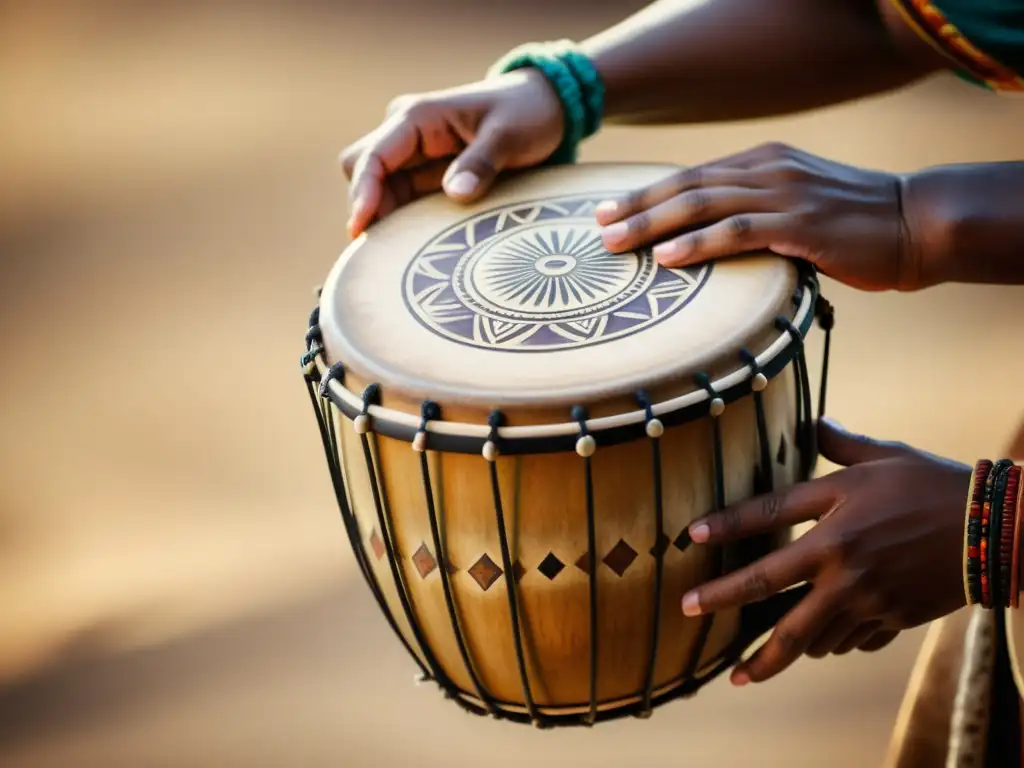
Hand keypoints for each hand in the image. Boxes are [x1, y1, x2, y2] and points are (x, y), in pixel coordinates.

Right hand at [340, 70, 563, 238]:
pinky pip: (399, 200)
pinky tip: (408, 247)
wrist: (543, 107)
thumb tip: (455, 193)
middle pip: (362, 172)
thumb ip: (481, 162)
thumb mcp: (510, 134)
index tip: (361, 227)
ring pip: (376, 190)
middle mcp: (406, 135)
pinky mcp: (425, 176)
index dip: (363, 192)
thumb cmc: (526, 112)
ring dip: (382, 218)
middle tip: (380, 248)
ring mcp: (413, 157)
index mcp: (418, 117)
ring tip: (393, 255)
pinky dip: (399, 221)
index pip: (373, 156)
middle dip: (366, 206)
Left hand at [595, 143, 922, 291]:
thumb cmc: (852, 225)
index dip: (647, 195)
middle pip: (687, 186)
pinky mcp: (801, 225)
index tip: (609, 212)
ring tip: (618, 244)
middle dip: (638, 208)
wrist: (914, 224)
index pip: (692, 176)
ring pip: (703, 204)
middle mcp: (768, 170)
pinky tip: (668, 258)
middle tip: (599, 228)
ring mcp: (785, 194)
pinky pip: (738, 232)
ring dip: (654, 225)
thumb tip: (708, 240)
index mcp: (764, 162)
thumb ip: (755, 213)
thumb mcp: (796, 207)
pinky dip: (699, 243)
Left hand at [680, 417, 970, 685]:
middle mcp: (841, 558)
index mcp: (837, 512)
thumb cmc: (935, 485)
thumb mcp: (885, 456)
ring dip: (773, 651)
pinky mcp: (888, 619)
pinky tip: (817, 647)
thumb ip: (842, 444)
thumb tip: (815, 422)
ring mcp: (863, 594)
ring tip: (748, 665)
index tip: (691, 535)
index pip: (767, 514)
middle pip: (768, 586)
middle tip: (687, 610)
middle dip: (722, 600)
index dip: (726, 524)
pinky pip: (846, 643)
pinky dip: (828, 647)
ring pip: (804, 634)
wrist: (997, 531)